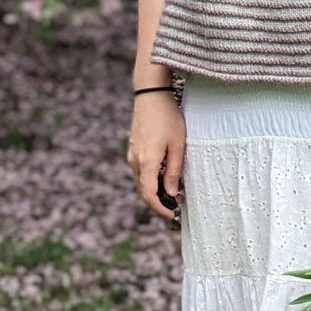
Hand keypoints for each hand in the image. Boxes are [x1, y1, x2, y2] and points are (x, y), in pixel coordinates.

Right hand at [128, 91, 184, 222]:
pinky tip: (165, 176)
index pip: (149, 195)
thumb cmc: (168, 118)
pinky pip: (140, 171)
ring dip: (155, 190)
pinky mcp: (133, 148)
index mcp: (147, 162)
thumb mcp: (178, 145)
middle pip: (143, 191)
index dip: (159, 208)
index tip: (172, 214)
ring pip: (141, 181)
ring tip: (174, 192)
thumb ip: (174, 171)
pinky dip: (151, 179)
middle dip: (159, 202)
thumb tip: (172, 193)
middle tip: (177, 205)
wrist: (151, 95)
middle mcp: (135, 161)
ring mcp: (132, 154)